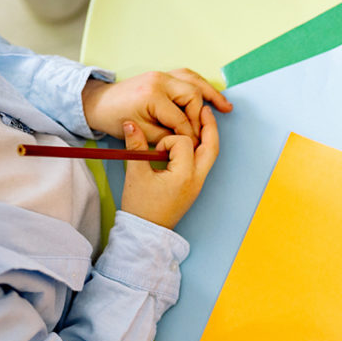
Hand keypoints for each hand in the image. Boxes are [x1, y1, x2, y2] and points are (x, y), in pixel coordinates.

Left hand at [82, 69, 232, 144]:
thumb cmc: (116, 119)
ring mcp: (161, 75)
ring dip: (211, 93)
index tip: (194, 147)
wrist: (99, 103)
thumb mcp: (141, 134)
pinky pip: (187, 76)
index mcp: (152, 95)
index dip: (190, 135)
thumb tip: (190, 140)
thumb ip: (168, 137)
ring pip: (194, 81)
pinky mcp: (162, 75)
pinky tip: (211, 94)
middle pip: (192, 95)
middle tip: (206, 131)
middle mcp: (159, 80)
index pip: (181, 118)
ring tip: (226, 106)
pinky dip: (201, 85)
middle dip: (201, 115)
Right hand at [120, 106, 218, 228]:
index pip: (183, 143)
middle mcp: (197, 179)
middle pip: (211, 147)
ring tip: (202, 120)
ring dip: (207, 137)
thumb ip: (135, 146)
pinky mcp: (195, 186)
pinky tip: (193, 140)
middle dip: (209, 127)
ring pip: (210, 155)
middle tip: (204, 108)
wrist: (148, 232)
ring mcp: (198, 183)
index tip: (155, 150)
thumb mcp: (136, 174)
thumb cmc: (141, 207)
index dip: (168, 140)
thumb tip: (130, 123)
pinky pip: (203, 162)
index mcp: (184, 175)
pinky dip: (201, 149)